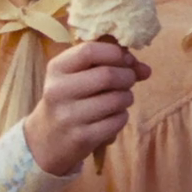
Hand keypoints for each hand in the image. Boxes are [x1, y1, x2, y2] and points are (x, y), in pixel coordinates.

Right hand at [24, 41, 150, 175]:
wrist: (45, 140)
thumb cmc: (68, 99)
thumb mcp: (77, 76)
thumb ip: (110, 64)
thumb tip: (145, 70)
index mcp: (57, 68)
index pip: (89, 51)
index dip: (115, 53)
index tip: (126, 59)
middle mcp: (58, 90)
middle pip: (107, 75)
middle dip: (127, 76)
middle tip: (128, 80)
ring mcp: (69, 116)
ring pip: (116, 99)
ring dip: (127, 97)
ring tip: (120, 99)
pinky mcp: (82, 138)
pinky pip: (117, 121)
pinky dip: (122, 116)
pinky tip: (113, 116)